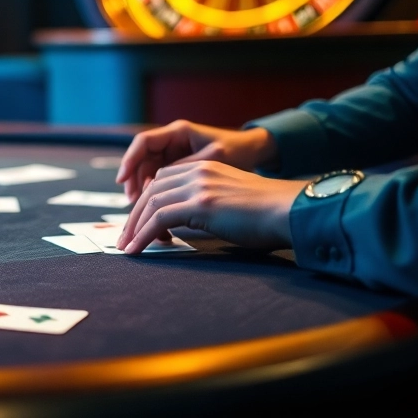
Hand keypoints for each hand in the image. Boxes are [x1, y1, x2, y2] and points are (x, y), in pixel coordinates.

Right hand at [116, 120, 276, 202]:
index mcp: (178, 132)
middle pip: (142, 162)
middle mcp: (172, 142)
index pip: (143, 143)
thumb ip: (186, 169)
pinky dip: (156, 198)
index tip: (122, 180)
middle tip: (131, 205)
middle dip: (134, 185)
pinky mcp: (181, 170)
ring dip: (143, 195)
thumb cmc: (239, 151)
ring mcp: (175, 156)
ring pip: (149, 175)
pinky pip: (161, 183)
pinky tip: (157, 214)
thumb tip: (157, 186)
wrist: (257, 153)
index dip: (129, 160)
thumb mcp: (213, 159)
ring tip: (143, 215)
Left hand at [116, 161, 304, 253]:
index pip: (163, 180)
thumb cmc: (269, 214)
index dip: (147, 201)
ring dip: (134, 227)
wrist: (292, 210)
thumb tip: (183, 225)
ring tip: (126, 247)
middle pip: (152, 190)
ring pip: (151, 203)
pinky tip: (136, 250)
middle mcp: (198, 172)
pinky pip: (159, 219)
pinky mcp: (201, 204)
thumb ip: (205, 207)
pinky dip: (143, 235)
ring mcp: (199, 186)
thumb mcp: (230, 203)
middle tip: (125, 237)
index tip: (138, 223)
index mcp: (205, 168)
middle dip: (134, 215)